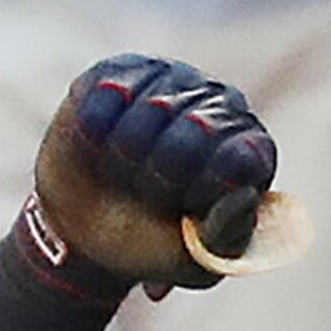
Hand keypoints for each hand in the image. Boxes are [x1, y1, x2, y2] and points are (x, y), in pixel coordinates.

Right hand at [30, 54, 285, 291]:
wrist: (82, 233)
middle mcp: (220, 106)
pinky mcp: (125, 70)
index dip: (203, 187)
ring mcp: (174, 81)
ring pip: (149, 110)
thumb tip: (245, 193)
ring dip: (124, 157)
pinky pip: (110, 91)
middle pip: (194, 132)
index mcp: (249, 153)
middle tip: (146, 194)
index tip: (183, 208)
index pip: (240, 158)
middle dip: (159, 177)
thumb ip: (226, 236)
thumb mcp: (192, 261)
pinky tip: (97, 145)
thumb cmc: (147, 244)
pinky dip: (95, 128)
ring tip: (123, 172)